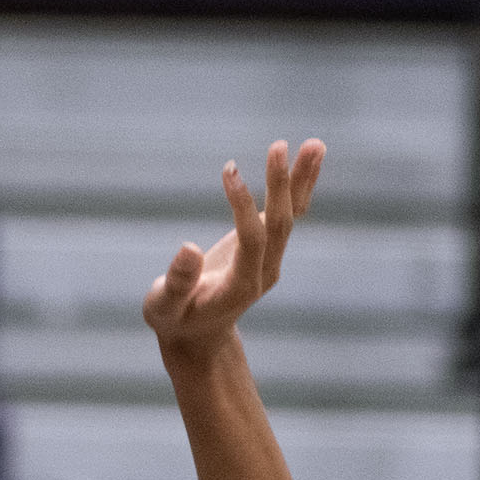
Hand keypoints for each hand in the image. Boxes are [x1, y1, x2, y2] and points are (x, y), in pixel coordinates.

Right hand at [145, 138, 324, 363]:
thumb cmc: (174, 319)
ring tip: (316, 144)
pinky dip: (300, 185)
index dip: (244, 205)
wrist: (199, 336)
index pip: (252, 240)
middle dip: (280, 186)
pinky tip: (311, 155)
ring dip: (302, 181)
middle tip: (278, 146)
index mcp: (239, 287)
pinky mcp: (268, 247)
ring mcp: (270, 260)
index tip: (229, 169)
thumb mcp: (163, 306)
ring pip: (290, 217)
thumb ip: (176, 282)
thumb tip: (189, 247)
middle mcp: (263, 272)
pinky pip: (288, 214)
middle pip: (280, 225)